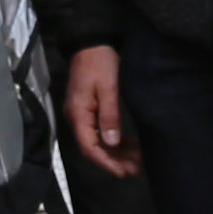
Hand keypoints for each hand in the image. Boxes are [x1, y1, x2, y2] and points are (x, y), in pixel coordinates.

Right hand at [65, 43, 128, 175]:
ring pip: (97, 140)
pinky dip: (114, 139)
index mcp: (78, 114)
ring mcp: (81, 113)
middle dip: (113, 160)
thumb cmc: (100, 63)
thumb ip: (109, 116)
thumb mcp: (108, 88)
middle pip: (93, 147)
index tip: (123, 172)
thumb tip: (111, 143)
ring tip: (136, 160)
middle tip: (135, 170)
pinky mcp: (88, 108)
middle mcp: (76, 117)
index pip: (90, 148)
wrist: (90, 41)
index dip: (106, 162)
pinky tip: (129, 142)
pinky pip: (99, 130)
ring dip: (115, 151)